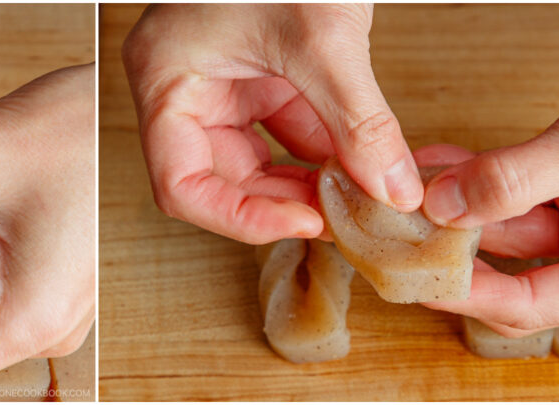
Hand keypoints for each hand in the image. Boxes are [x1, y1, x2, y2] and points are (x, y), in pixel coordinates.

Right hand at [122, 4, 421, 244]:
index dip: (239, 217)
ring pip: (256, 159)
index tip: (305, 221)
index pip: (180, 185)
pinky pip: (284, 129)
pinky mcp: (257, 71)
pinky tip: (363, 158)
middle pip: (219, 178)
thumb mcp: (323, 35)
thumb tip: (393, 191)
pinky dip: (324, 148)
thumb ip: (359, 121)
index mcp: (166, 78)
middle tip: (347, 214)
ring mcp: (221, 79)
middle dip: (284, 200)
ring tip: (361, 191)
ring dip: (307, 179)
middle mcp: (184, 86)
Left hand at [422, 4, 558, 336]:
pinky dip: (476, 177)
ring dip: (456, 207)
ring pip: (504, 228)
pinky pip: (512, 191)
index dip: (462, 291)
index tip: (407, 271)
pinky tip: (436, 162)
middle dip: (451, 249)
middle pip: (510, 273)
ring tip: (404, 191)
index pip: (527, 303)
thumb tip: (441, 208)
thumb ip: (513, 180)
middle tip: (391, 235)